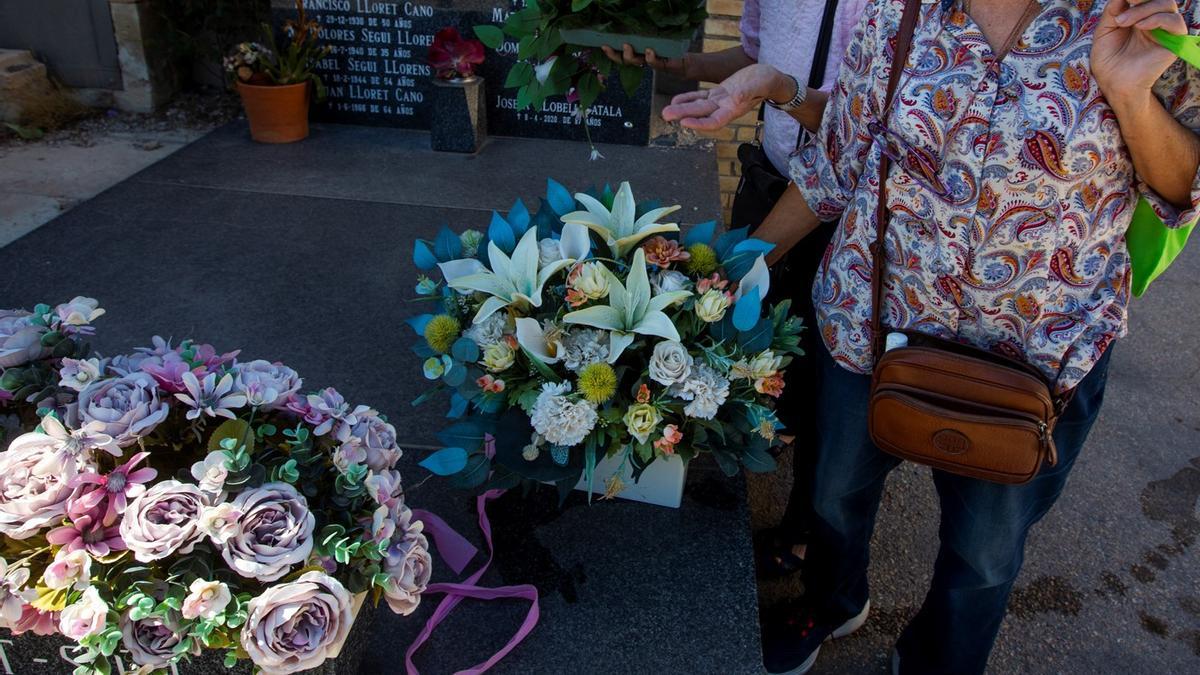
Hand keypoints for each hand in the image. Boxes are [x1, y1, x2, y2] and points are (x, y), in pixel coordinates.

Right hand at [600, 43, 686, 76]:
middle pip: (624, 61)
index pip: (620, 55)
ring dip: (630, 56)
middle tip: (609, 46)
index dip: (610, 53)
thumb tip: (631, 31)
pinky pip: (654, 63)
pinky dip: (651, 58)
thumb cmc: (670, 51)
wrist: (686, 63)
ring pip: (636, 62)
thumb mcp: (655, 42)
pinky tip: (649, 51)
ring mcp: (652, 63)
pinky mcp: (663, 65)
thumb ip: (645, 38)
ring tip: (627, 46)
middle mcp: (643, 60)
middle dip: (615, 56)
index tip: (603, 45)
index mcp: (639, 54)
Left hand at [662, 63, 793, 130]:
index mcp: (734, 110)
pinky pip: (700, 96)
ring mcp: (720, 101)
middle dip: (683, 114)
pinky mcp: (718, 93)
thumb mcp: (761, 83)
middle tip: (665, 115)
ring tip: (665, 111)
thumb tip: (737, 98)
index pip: (714, 121)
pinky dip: (688, 98)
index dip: (699, 123)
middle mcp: (724, 108)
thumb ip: (749, 91)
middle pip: (701, 114)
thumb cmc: (767, 81)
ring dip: (681, 108)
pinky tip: (675, 99)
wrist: (768, 78)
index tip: (684, 123)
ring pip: (698, 106)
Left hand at [1092, 0, 1186, 100]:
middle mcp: (1155, 21)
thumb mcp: (1105, 30)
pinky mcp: (1174, 42)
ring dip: (1143, 9)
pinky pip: (1174, 21)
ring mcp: (1165, 31)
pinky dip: (1157, 19)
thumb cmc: (1108, 60)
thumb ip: (1113, 10)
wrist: (1113, 83)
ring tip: (1122, 22)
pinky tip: (1140, 26)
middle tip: (1127, 0)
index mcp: (1140, 17)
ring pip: (1167, 5)